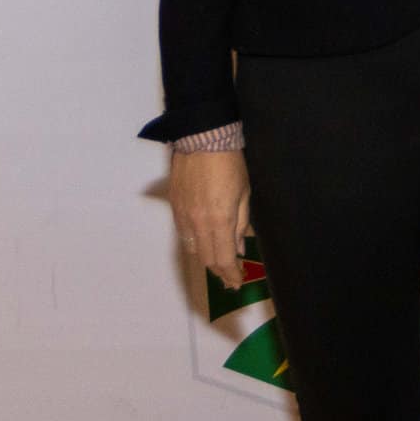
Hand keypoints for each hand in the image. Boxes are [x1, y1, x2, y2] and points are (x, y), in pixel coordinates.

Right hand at [170, 148, 250, 289]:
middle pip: (206, 259)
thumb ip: (241, 224)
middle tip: (230, 277)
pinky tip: (203, 242)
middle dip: (219, 271)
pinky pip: (183, 234)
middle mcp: (198, 223)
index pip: (224, 258)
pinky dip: (194, 243)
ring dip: (206, 258)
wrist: (202, 139)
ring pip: (192, 249)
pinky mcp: (174, 207)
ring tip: (218, 262)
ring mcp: (183, 216)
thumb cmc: (230, 163)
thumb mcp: (244, 193)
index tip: (237, 282)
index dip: (231, 274)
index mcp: (220, 220)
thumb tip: (238, 248)